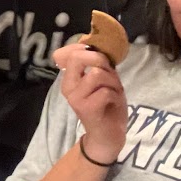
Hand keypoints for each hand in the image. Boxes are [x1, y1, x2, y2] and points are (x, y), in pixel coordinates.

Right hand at [52, 42, 126, 160]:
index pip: (65, 53)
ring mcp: (75, 98)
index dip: (82, 47)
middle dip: (100, 60)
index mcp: (69, 78)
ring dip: (113, 82)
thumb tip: (96, 44)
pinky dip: (116, 96)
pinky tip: (113, 103)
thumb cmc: (107, 105)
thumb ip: (99, 64)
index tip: (98, 55)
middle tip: (109, 72)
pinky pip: (105, 91)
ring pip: (97, 74)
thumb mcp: (104, 80)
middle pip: (78, 58)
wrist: (108, 136)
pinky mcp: (86, 108)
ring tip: (114, 91)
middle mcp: (68, 87)